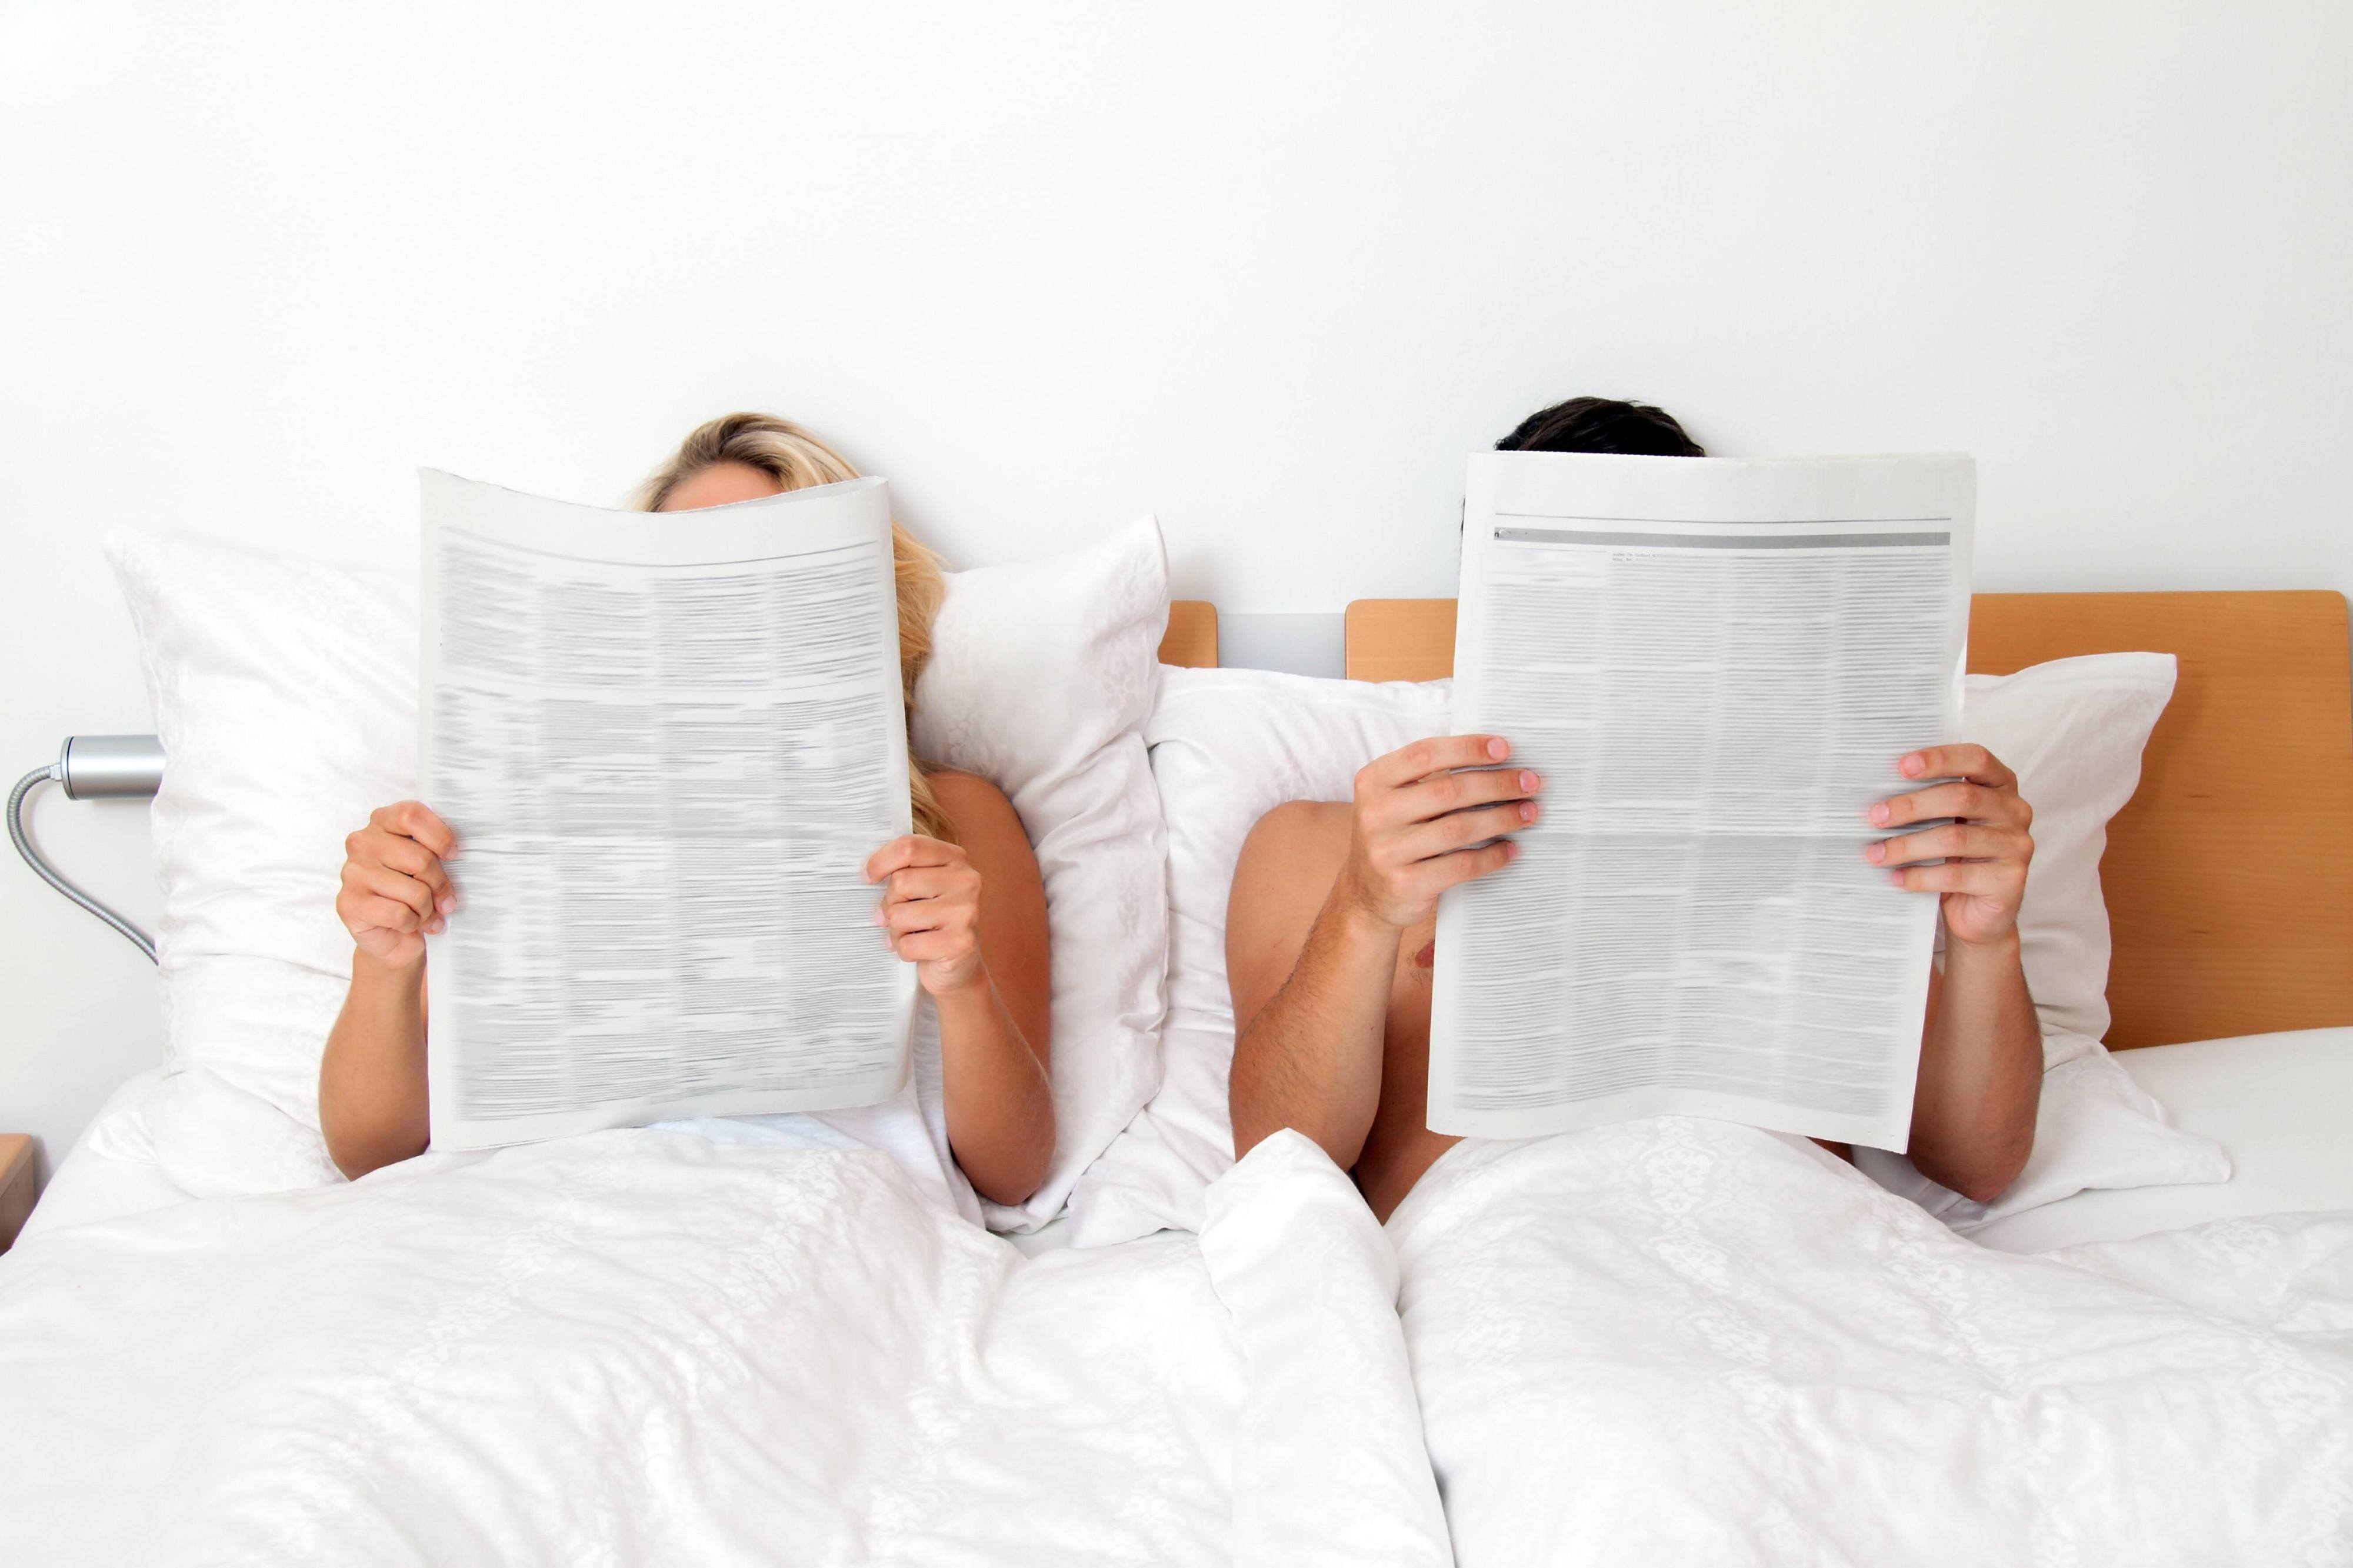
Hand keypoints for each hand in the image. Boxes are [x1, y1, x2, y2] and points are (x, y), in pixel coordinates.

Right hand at [337, 802, 456, 969]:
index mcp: (381, 822)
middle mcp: (362, 843)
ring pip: (414, 891)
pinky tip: (409, 924)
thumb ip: (435, 849)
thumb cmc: (413, 892)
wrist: (390, 935)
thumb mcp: (426, 863)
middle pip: (421, 859)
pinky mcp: (349, 904)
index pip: (411, 815)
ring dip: (428, 909)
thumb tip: (455, 853)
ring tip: (425, 914)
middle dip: (440, 885)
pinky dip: (413, 923)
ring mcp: (352, 873)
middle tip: (444, 901)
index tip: (452, 855)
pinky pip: (400, 914)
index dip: (439, 836)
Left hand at [865, 835, 987, 997]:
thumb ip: (902, 871)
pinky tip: (920, 951)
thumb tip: (865, 873)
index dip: (880, 862)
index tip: (868, 877)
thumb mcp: (921, 887)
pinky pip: (908, 944)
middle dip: (890, 904)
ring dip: (896, 931)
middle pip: (900, 882)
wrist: (959, 967)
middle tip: (900, 917)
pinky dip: (905, 952)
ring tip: (912, 934)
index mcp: (955, 859)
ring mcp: (966, 911)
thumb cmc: (932, 922)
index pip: (909, 847)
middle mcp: (967, 880)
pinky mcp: (961, 942)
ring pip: (900, 915)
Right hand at [1335, 735, 1539, 930]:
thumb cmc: (1394, 837)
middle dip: (1497, 783)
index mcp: (1373, 782)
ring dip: (1502, 818)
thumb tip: (1496, 758)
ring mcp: (1387, 851)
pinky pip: (1461, 865)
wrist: (1366, 896)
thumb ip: (1430, 779)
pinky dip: (1493, 856)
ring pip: (1459, 828)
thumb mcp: (1395, 801)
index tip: (1505, 748)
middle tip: (1530, 782)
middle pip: (1449, 790)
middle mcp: (1375, 814)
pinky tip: (1511, 849)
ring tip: (1529, 812)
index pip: (1425, 754)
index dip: (1468, 748)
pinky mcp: (1405, 883)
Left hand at [1867, 745, 2034, 948]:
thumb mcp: (1945, 821)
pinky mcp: (2010, 881)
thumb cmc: (1955, 856)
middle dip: (1912, 806)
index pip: (1976, 759)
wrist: (1977, 910)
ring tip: (1876, 853)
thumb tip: (1878, 793)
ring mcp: (2017, 845)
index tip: (1901, 766)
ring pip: (1955, 838)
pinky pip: (1956, 875)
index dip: (1940, 758)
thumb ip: (1928, 801)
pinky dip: (1920, 876)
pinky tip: (1897, 877)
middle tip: (1875, 816)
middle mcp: (2015, 810)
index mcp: (2000, 784)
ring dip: (1908, 845)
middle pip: (1961, 797)